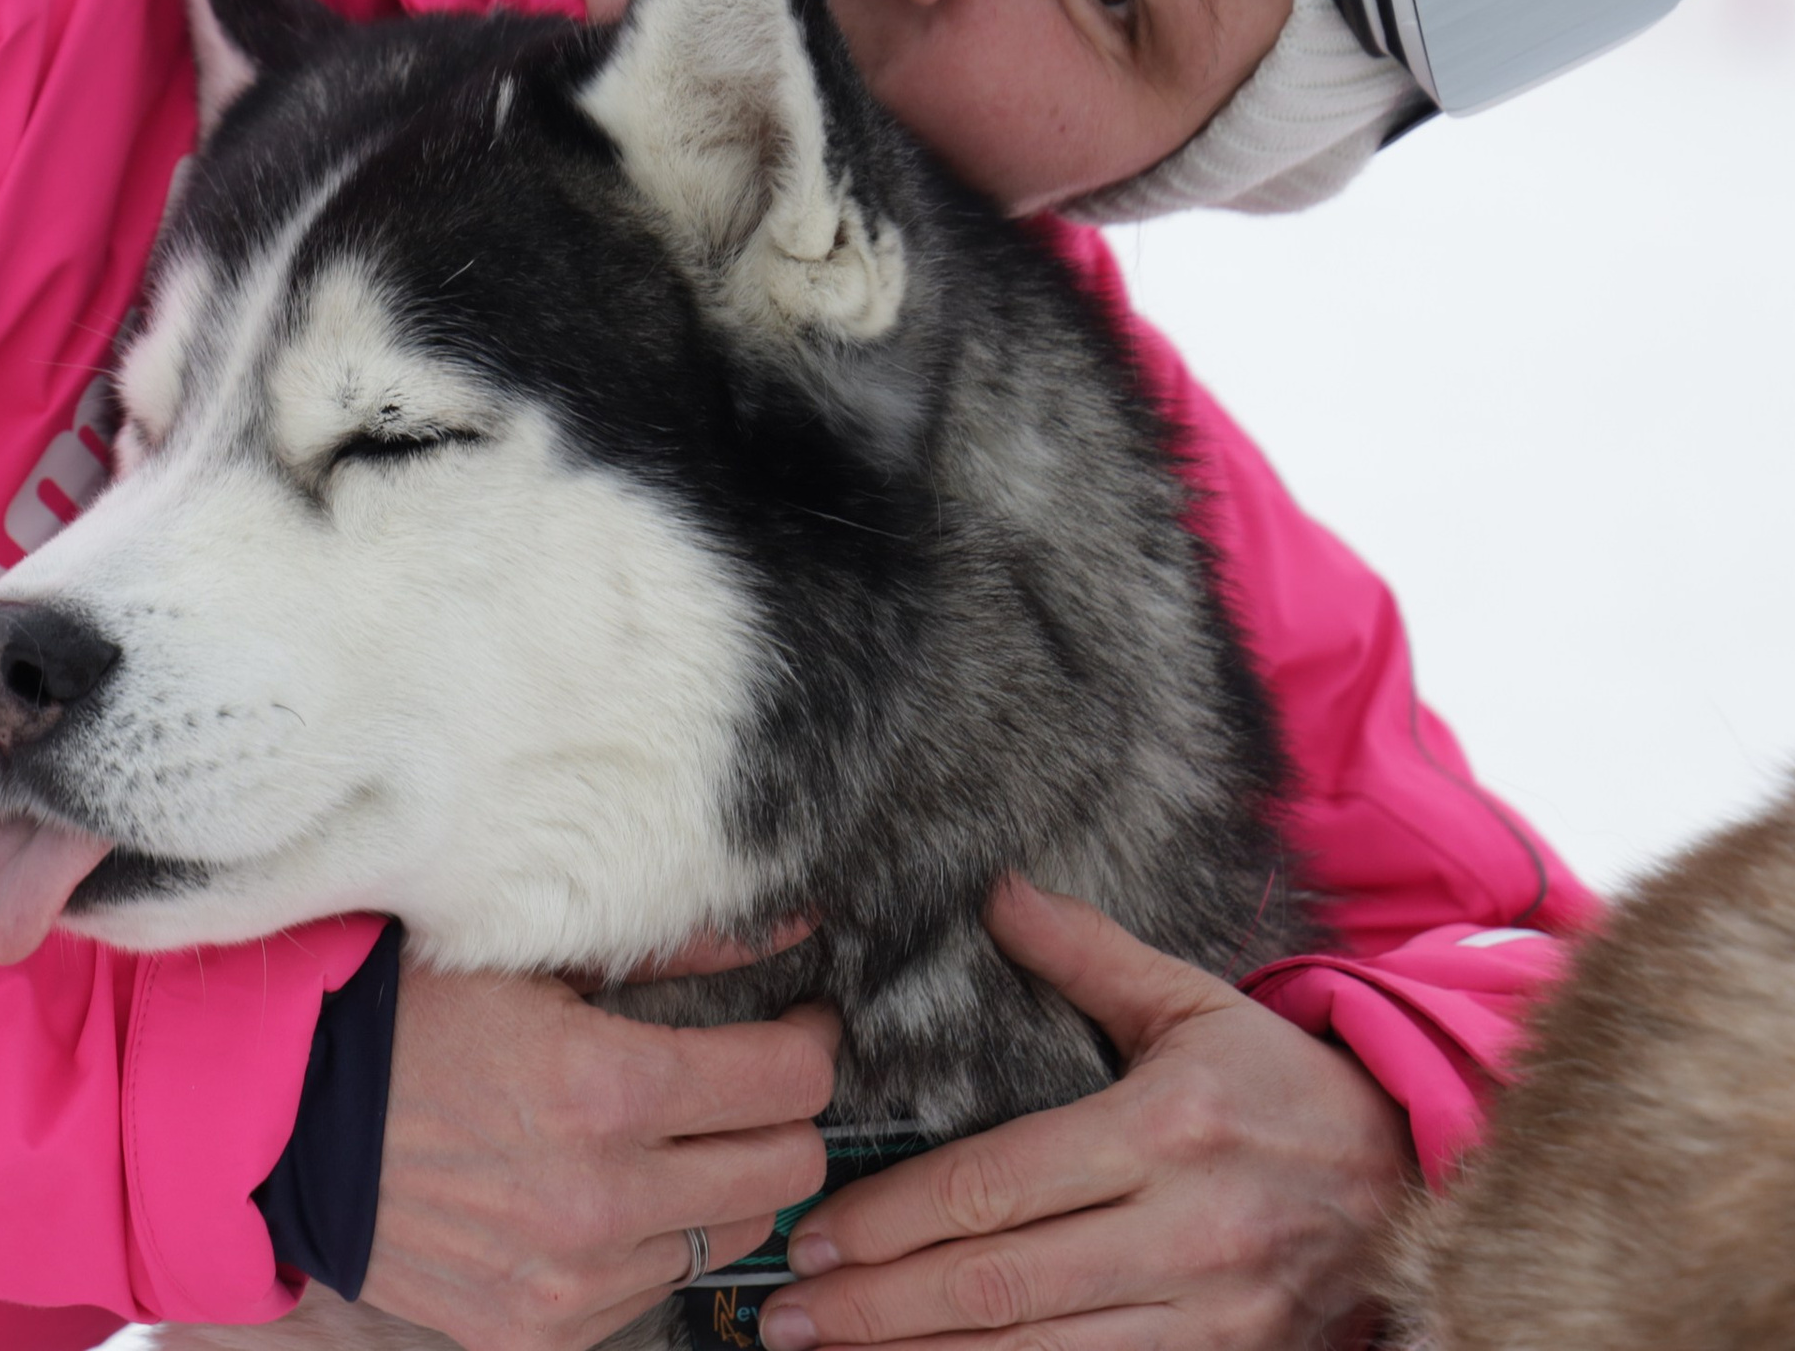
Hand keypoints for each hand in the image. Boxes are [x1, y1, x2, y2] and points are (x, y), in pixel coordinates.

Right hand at [361, 967, 840, 1350]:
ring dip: (719, 1183)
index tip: (796, 1024)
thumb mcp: (538, 957)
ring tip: (669, 1137)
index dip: (809, 1043)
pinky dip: (649, 1240)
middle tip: (753, 1081)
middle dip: (786, 1116)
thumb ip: (674, 950)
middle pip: (787, 1171)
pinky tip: (605, 1191)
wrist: (296, 1123)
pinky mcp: (539, 1332)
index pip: (789, 1081)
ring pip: (729, 1235)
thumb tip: (785, 930)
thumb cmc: (416, 1017)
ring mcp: (572, 1280)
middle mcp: (603, 1198)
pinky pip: (652, 1289)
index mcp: (607, 1088)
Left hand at [755, 878, 1412, 1350]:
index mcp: (1163, 1131)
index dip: (895, 1217)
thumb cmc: (1281, 1082)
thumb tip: (994, 891)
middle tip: (786, 1312)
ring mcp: (1207, 1317)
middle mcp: (1182, 1233)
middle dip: (881, 1303)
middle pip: (1001, 1281)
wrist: (1414, 1178)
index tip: (815, 1231)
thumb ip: (1085, 953)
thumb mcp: (1191, 1001)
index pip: (997, 1185)